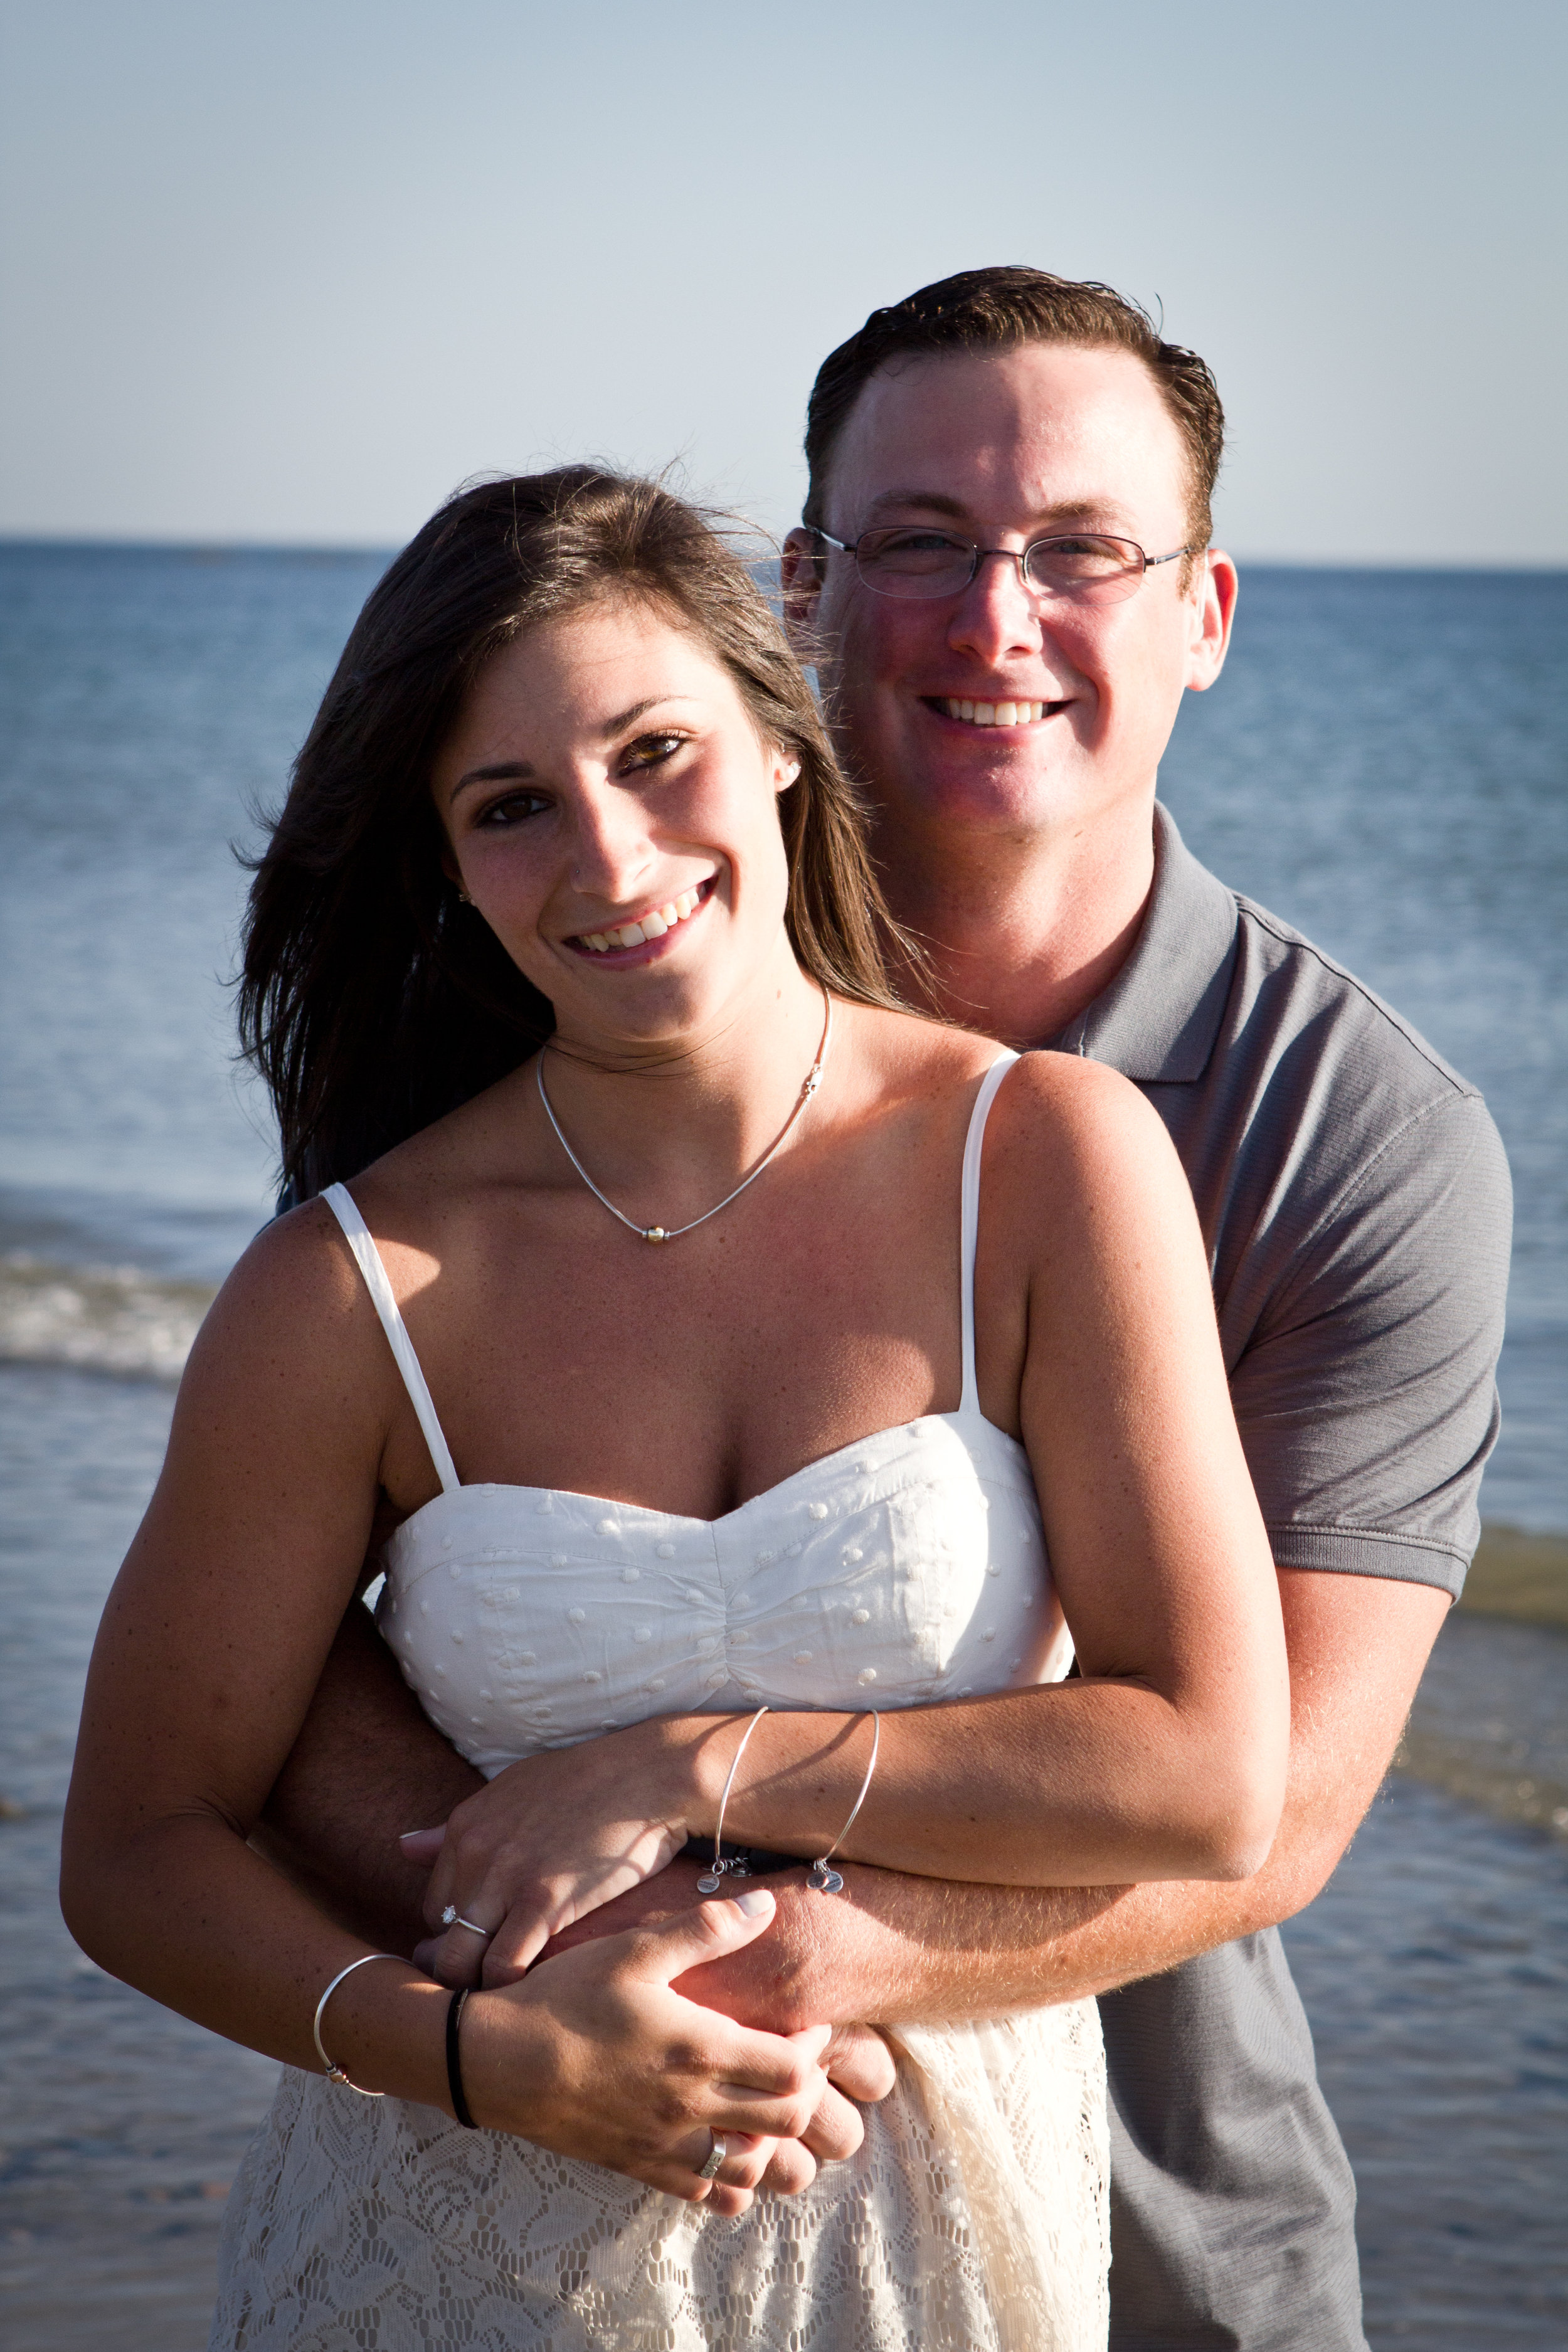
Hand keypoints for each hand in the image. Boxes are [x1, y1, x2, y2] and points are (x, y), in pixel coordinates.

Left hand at [408, 1733, 688, 1980]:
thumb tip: (403, 1847)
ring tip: (508, 2003)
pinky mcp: (544, 1899)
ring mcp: (507, 1875)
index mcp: (466, 1826)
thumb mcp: (514, 1790)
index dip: (460, 1936)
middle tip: (495, 1985)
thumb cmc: (589, 1781)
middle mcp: (475, 1851)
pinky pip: (502, 1965)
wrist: (648, 1773)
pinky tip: (532, 1994)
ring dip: (478, 1987)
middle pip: (442, 1938)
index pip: (434, 1906)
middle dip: (463, 1966)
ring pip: (461, 1960)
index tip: (489, 1952)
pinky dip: (508, 1989)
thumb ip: (459, 1827)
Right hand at [408, 1850, 897, 2194]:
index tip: (807, 2022)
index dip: (816, 2048)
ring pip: (750, 2172)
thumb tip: (766, 1904)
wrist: (495, 2060)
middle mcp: (691, 2108)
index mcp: (700, 2051)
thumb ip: (706, 1928)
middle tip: (793, 2062)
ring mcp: (664, 2145)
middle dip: (805, 2095)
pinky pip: (703, 2195)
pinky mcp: (635, 2167)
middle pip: (786, 2123)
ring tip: (761, 2107)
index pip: (795, 2071)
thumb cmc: (567, 1995)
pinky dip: (725, 2178)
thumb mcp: (635, 1949)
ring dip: (770, 2144)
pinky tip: (718, 2141)